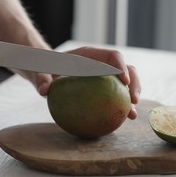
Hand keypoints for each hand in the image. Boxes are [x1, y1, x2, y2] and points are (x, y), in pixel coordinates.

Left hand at [21, 46, 141, 119]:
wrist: (46, 71)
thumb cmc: (45, 68)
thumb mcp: (41, 72)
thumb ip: (42, 78)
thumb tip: (44, 91)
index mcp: (90, 55)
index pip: (112, 56)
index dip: (122, 67)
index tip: (124, 81)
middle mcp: (101, 64)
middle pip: (126, 69)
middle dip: (134, 83)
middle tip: (134, 100)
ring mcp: (104, 76)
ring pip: (126, 84)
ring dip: (132, 98)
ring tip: (132, 115)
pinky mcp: (103, 88)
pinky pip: (116, 96)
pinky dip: (121, 107)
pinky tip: (122, 121)